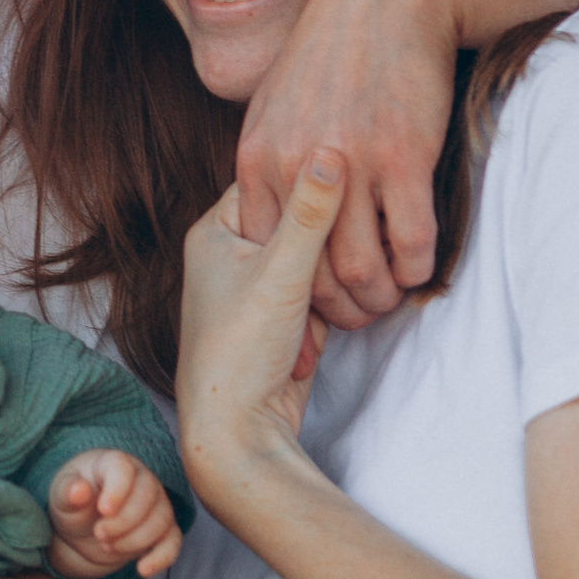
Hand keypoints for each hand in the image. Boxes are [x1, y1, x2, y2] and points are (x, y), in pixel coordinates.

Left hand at [47, 448, 181, 578]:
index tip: (102, 511)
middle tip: (99, 534)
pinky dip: (162, 557)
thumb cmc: (74, 504)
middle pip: (148, 495)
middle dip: (124, 521)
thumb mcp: (62, 497)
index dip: (117, 490)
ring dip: (135, 539)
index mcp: (114, 463)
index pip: (124, 469)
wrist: (82, 528)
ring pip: (161, 520)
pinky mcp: (162, 531)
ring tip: (106, 546)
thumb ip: (68, 492)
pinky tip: (142, 570)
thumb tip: (78, 490)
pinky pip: (173, 542)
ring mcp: (156, 505)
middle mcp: (142, 479)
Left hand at [176, 151, 342, 514]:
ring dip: (335, 272)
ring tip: (345, 279)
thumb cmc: (241, 350)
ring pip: (312, 256)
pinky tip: (342, 313)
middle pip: (297, 220)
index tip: (357, 167)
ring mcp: (255, 286)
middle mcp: (230, 254)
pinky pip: (318, 289)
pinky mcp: (281, 317)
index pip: (274, 181)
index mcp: (215, 231)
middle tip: (363, 227)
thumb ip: (311, 213)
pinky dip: (333, 301)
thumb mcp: (281, 272)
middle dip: (330, 234)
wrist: (238, 430)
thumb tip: (332, 148)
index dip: (315, 179)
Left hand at [233, 0, 458, 326]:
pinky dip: (419, 266)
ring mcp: (351, 165)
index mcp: (256, 159)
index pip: (264, 256)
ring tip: (394, 295)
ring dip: (383, 296)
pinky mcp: (404, 156)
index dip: (291, 291)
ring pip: (364, 269)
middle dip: (342, 309)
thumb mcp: (276, 106)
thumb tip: (271, 219)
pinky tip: (423, 265)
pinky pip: (413, 240)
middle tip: (364, 313)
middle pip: (314, 275)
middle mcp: (295, 168)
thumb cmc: (333, 53)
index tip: (315, 307)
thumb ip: (270, 164)